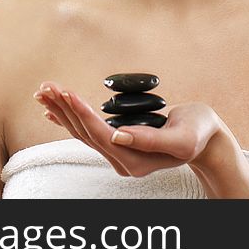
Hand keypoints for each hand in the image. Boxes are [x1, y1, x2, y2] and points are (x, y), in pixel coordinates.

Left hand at [33, 81, 221, 177]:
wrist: (206, 139)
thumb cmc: (198, 133)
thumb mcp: (182, 136)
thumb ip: (150, 140)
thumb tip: (118, 136)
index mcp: (135, 161)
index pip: (101, 135)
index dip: (83, 113)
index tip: (67, 93)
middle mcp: (122, 160)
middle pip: (85, 133)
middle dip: (64, 108)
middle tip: (45, 87)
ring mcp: (118, 154)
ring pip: (82, 132)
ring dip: (62, 110)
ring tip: (43, 92)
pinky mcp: (118, 143)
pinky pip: (88, 130)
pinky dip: (70, 117)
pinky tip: (53, 109)